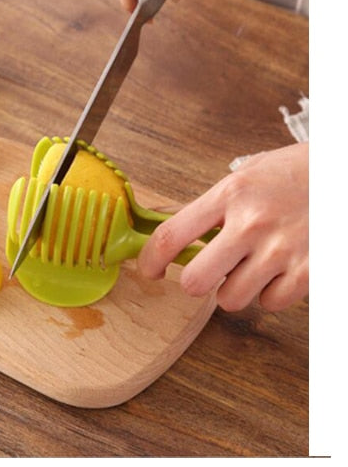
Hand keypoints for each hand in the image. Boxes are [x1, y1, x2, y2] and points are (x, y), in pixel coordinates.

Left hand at [138, 142, 307, 311]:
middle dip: (194, 282)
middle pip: (197, 280)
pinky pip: (270, 303)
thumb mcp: (243, 177)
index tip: (149, 270)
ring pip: (231, 298)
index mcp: (229, 195)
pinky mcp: (308, 272)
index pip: (172, 235)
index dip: (151, 260)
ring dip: (233, 289)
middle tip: (203, 274)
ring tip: (246, 267)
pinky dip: (268, 295)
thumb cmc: (290, 173)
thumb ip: (211, 205)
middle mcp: (251, 224)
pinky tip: (275, 273)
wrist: (340, 174)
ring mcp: (280, 251)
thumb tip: (171, 228)